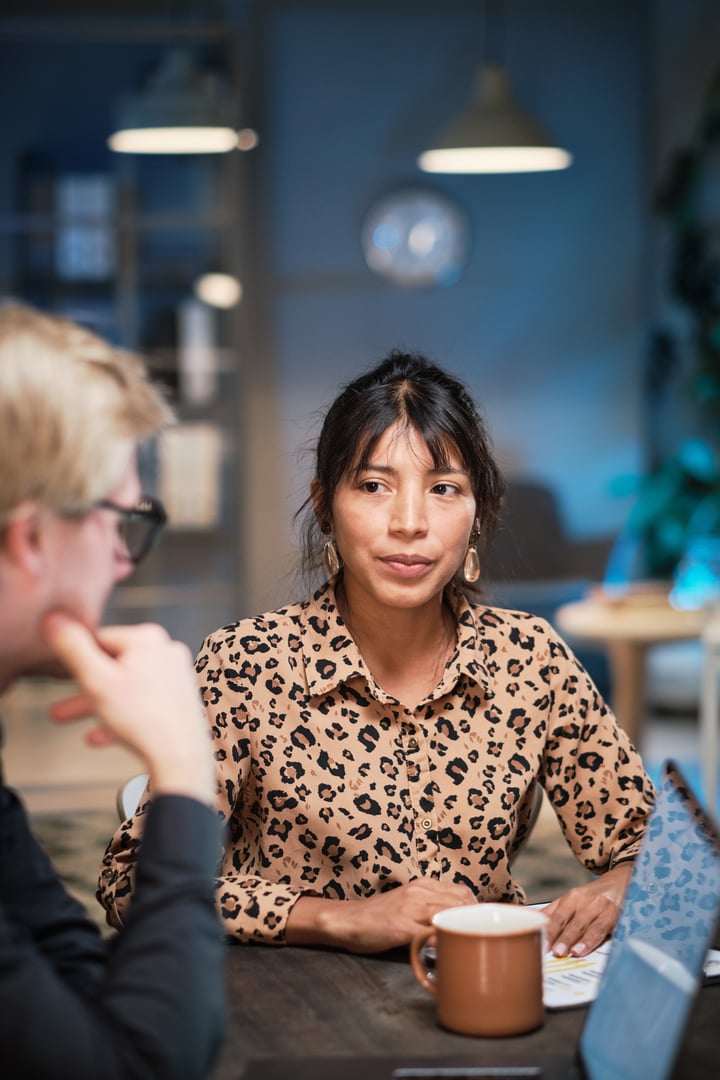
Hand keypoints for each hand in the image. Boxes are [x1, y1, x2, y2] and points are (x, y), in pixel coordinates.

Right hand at [41, 611, 215, 805]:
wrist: (181, 758)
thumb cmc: (139, 718)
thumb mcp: (95, 680)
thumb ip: (72, 647)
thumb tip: (51, 616)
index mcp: (147, 638)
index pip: (99, 639)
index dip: (76, 659)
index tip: (59, 675)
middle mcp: (166, 650)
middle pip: (112, 665)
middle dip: (80, 687)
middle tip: (54, 705)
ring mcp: (176, 674)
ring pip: (124, 687)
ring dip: (94, 703)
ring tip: (63, 719)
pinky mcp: (180, 698)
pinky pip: (142, 704)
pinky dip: (119, 717)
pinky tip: (97, 737)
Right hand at [286, 878, 476, 953]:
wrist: (348, 920)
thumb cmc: (380, 917)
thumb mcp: (408, 903)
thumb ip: (431, 906)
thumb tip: (459, 921)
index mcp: (423, 885)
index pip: (462, 891)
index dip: (477, 909)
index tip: (483, 924)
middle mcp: (419, 892)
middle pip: (461, 903)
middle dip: (475, 922)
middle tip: (480, 939)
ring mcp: (410, 909)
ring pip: (449, 916)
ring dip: (462, 932)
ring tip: (469, 947)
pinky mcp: (400, 927)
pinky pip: (430, 934)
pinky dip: (443, 944)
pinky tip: (447, 954)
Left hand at [541, 862, 633, 956]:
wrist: (621, 882)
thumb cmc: (591, 896)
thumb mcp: (572, 899)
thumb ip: (553, 912)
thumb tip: (530, 920)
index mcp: (572, 897)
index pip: (558, 916)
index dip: (550, 931)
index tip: (541, 944)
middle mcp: (587, 901)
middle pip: (573, 922)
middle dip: (564, 937)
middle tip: (555, 952)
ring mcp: (602, 909)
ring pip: (589, 926)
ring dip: (580, 940)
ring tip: (571, 952)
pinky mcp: (616, 917)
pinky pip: (604, 930)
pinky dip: (595, 940)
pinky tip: (588, 948)